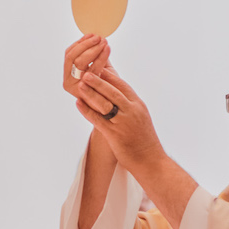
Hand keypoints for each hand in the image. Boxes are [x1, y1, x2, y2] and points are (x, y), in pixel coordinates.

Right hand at [63, 34, 109, 99]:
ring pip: (80, 62)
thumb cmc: (107, 85)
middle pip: (72, 57)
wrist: (115, 105)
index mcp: (68, 73)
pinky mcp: (84, 91)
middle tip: (99, 38)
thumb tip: (97, 37)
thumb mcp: (101, 67)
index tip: (92, 34)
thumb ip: (96, 54)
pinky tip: (107, 50)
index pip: (69, 54)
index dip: (80, 43)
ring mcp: (74, 87)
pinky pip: (92, 70)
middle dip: (86, 44)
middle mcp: (68, 81)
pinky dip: (100, 58)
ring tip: (104, 42)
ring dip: (93, 49)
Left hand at [75, 65, 197, 228]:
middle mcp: (132, 111)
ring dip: (91, 92)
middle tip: (86, 71)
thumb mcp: (140, 118)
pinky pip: (98, 119)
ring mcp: (124, 123)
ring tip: (80, 83)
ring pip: (105, 103)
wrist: (151, 161)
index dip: (110, 76)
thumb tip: (119, 95)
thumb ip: (129, 106)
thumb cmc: (144, 140)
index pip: (123, 86)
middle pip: (113, 91)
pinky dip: (87, 110)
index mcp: (138, 105)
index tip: (99, 67)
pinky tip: (78, 103)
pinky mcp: (115, 135)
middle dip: (99, 80)